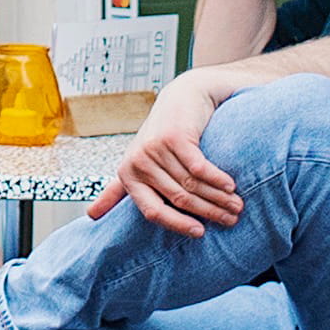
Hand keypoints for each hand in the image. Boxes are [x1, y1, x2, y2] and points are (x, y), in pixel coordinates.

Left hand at [88, 68, 248, 235]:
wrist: (183, 96)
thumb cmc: (161, 136)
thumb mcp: (137, 163)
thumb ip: (117, 191)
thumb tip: (91, 216)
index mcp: (128, 175)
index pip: (153, 212)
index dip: (178, 225)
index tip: (200, 233)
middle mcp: (138, 163)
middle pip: (179, 199)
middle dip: (209, 212)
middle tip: (231, 218)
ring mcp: (155, 149)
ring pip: (192, 185)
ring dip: (219, 198)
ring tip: (237, 205)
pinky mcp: (174, 137)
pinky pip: (199, 168)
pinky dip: (217, 179)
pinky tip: (230, 186)